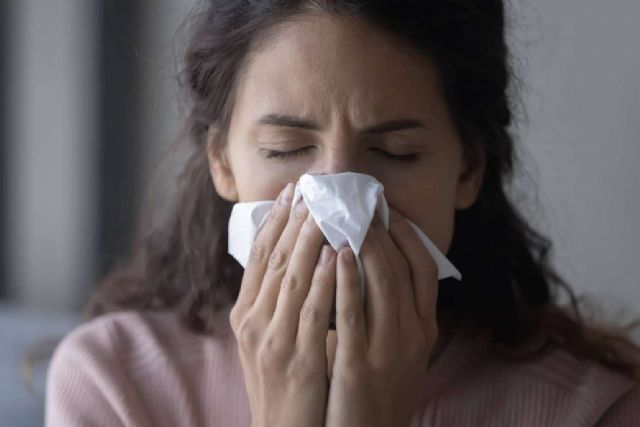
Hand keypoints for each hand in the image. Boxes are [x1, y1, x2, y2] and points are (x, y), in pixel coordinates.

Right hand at [229, 183, 337, 426]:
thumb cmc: (280, 383)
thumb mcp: (267, 339)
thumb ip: (276, 302)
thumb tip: (295, 260)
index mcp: (245, 315)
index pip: (259, 257)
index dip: (274, 221)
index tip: (291, 192)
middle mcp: (253, 323)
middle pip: (275, 260)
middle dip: (294, 220)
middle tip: (312, 188)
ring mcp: (273, 341)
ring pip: (292, 278)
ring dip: (309, 240)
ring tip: (326, 208)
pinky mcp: (297, 360)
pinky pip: (312, 311)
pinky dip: (325, 279)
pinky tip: (338, 255)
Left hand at [325, 207, 438, 426]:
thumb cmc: (375, 387)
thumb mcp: (395, 347)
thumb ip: (388, 309)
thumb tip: (369, 262)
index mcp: (424, 328)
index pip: (424, 269)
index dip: (407, 234)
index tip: (386, 208)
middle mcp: (413, 335)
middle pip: (402, 268)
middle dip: (380, 229)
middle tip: (359, 200)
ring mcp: (389, 350)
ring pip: (383, 283)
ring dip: (365, 244)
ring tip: (347, 214)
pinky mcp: (360, 366)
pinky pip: (353, 314)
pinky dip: (346, 280)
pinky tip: (335, 254)